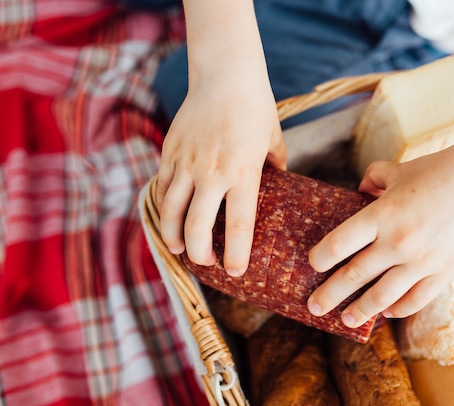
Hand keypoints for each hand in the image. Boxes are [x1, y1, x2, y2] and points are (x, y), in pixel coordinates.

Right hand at [156, 60, 285, 274]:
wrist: (225, 74)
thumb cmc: (256, 107)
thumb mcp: (274, 140)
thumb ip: (276, 166)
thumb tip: (279, 182)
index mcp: (244, 173)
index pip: (238, 225)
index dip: (235, 254)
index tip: (235, 272)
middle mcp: (212, 172)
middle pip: (197, 226)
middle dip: (198, 253)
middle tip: (205, 262)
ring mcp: (187, 162)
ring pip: (171, 210)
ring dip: (173, 235)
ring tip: (178, 248)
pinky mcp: (170, 151)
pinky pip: (162, 187)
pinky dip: (164, 206)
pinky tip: (169, 216)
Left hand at [307, 149, 453, 327]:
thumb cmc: (431, 172)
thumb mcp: (393, 171)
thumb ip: (368, 182)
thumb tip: (355, 195)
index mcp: (382, 213)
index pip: (340, 243)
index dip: (321, 257)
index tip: (313, 265)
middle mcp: (399, 240)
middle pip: (355, 275)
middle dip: (329, 294)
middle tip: (314, 306)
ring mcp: (422, 260)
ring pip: (383, 296)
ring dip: (360, 311)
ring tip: (345, 320)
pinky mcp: (443, 272)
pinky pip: (415, 300)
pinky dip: (397, 309)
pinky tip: (384, 312)